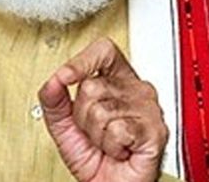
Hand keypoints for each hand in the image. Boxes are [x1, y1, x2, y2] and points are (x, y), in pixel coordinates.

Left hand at [38, 37, 167, 181]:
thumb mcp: (64, 124)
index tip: (66, 76)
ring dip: (96, 134)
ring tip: (108, 141)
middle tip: (96, 130)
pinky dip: (111, 146)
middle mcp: (135, 89)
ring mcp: (147, 108)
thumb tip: (53, 80)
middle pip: (92, 85)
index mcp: (117, 79)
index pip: (103, 51)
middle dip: (83, 114)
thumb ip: (53, 99)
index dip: (83, 60)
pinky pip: (117, 130)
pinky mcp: (154, 131)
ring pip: (102, 110)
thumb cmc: (94, 156)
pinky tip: (121, 150)